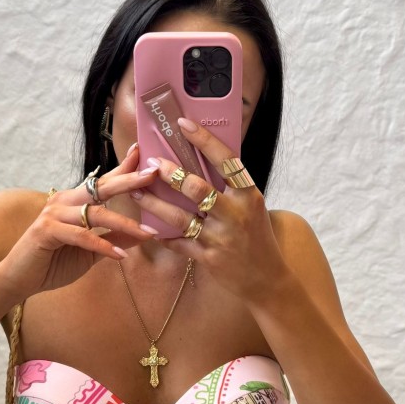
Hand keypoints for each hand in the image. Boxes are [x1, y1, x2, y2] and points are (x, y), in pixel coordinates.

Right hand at [0, 143, 158, 302]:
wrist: (19, 280)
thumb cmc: (52, 263)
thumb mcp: (91, 252)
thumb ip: (114, 240)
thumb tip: (144, 234)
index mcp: (73, 201)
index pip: (102, 182)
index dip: (122, 168)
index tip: (142, 153)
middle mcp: (64, 201)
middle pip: (101, 188)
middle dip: (129, 180)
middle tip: (152, 174)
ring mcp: (54, 214)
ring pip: (96, 214)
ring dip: (125, 224)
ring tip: (149, 233)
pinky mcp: (47, 231)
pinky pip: (82, 236)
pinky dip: (102, 246)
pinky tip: (120, 257)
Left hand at [132, 120, 287, 300]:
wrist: (267, 279)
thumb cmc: (257, 238)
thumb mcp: (252, 207)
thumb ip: (231, 188)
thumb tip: (203, 160)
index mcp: (248, 195)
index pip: (226, 160)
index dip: (204, 140)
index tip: (183, 124)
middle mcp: (235, 214)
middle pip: (197, 188)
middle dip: (170, 174)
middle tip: (151, 164)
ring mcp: (221, 238)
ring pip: (181, 217)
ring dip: (155, 204)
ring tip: (138, 193)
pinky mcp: (209, 258)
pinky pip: (179, 243)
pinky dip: (163, 235)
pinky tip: (148, 227)